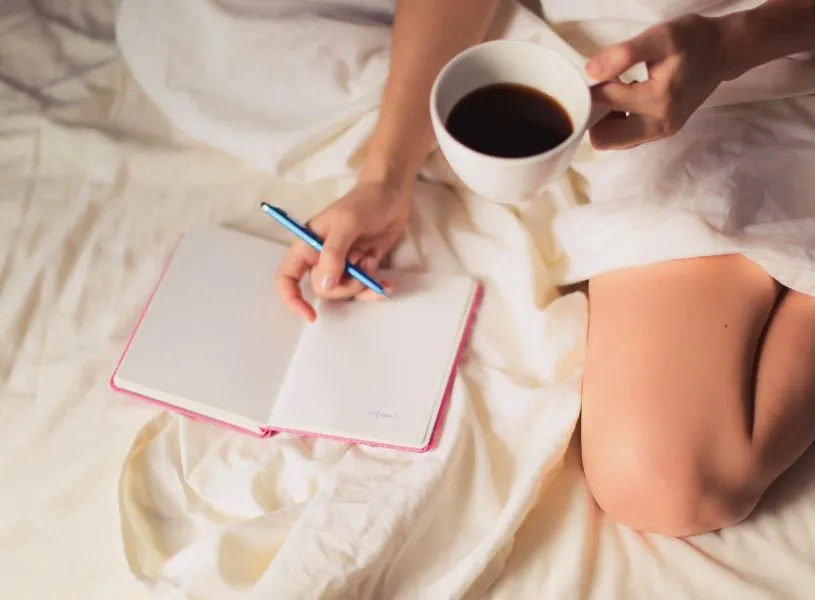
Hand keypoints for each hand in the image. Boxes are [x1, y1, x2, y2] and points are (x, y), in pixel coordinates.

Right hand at [275, 180, 410, 321]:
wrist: (393, 194)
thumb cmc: (364, 201)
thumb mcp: (347, 222)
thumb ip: (334, 253)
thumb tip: (326, 284)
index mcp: (308, 245)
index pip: (287, 277)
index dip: (292, 298)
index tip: (309, 314)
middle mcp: (322, 258)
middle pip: (323, 289)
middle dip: (344, 286)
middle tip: (361, 267)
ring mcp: (343, 264)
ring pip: (345, 292)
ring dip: (362, 287)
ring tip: (374, 267)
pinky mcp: (363, 267)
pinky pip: (364, 289)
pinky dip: (375, 289)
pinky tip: (387, 284)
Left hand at [585, 14, 725, 149]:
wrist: (724, 51)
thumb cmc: (693, 39)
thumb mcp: (659, 37)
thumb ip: (623, 55)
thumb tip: (590, 72)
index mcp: (656, 100)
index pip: (603, 103)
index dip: (591, 87)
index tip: (597, 72)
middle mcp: (658, 125)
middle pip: (604, 138)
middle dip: (595, 115)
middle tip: (603, 88)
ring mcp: (661, 132)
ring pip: (613, 141)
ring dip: (606, 120)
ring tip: (616, 91)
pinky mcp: (661, 132)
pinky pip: (627, 138)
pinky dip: (618, 122)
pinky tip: (625, 99)